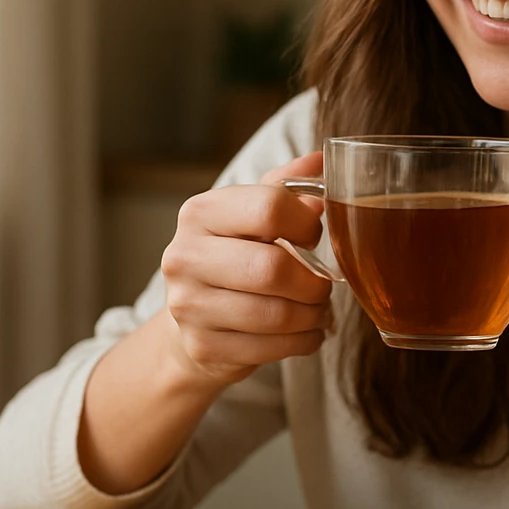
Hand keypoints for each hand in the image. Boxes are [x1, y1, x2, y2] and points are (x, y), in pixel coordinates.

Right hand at [159, 152, 333, 387]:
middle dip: (314, 281)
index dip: (307, 224)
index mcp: (200, 211)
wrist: (192, 319)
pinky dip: (303, 341)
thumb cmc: (234, 256)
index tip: (312, 236)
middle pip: (273, 268)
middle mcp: (184, 256)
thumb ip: (286, 186)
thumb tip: (322, 160)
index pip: (270, 208)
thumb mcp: (252, 214)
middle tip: (323, 284)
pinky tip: (306, 332)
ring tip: (318, 309)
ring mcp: (188, 305)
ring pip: (276, 314)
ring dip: (313, 314)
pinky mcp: (202, 345)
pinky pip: (272, 348)